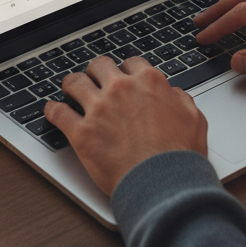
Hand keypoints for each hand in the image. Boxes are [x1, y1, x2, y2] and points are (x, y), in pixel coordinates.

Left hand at [44, 55, 207, 195]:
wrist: (164, 183)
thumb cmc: (180, 155)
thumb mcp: (193, 118)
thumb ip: (180, 100)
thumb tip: (173, 94)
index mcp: (148, 82)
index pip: (130, 63)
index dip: (125, 70)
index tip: (122, 77)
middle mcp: (121, 89)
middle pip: (99, 66)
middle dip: (96, 72)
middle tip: (94, 80)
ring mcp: (98, 109)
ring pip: (74, 82)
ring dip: (71, 85)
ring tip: (69, 89)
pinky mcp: (81, 132)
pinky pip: (58, 113)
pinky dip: (52, 110)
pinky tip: (52, 110)